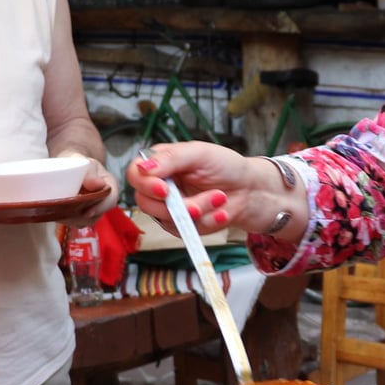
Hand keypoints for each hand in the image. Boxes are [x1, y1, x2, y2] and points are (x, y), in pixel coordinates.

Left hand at [63, 156, 118, 225]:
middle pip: (97, 214)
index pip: (111, 200)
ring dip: (73, 219)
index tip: (86, 212)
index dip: (100, 208)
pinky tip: (57, 214)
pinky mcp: (81, 214)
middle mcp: (104, 200)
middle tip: (66, 214)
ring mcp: (93, 208)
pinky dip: (67, 220)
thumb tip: (98, 184)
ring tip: (59, 214)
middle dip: (82, 216)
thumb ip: (90, 171)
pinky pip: (77, 221)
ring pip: (86, 220)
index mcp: (109, 185)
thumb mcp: (84, 161)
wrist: (68, 164)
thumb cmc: (77, 160)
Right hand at [126, 141, 273, 235]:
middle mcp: (159, 186)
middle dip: (177, 206)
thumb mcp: (199, 153)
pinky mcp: (182, 225)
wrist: (249, 189)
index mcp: (159, 163)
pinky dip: (207, 222)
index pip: (135, 174)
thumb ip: (171, 158)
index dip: (145, 185)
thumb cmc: (225, 166)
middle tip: (203, 201)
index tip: (165, 190)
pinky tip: (222, 212)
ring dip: (198, 212)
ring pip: (167, 220)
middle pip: (146, 203)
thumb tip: (143, 167)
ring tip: (221, 198)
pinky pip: (185, 231)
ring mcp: (169, 208)